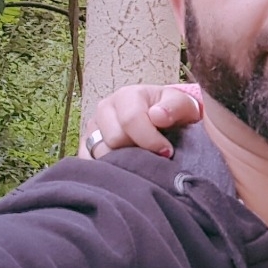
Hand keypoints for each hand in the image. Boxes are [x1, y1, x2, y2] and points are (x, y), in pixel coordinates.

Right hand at [80, 84, 202, 158]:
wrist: (163, 121)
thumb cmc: (172, 113)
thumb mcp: (182, 105)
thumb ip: (174, 107)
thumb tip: (157, 116)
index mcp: (127, 96)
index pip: (130, 120)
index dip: (150, 140)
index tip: (166, 152)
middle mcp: (105, 109)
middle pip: (114, 140)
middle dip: (137, 152)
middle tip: (154, 157)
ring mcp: (93, 129)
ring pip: (100, 154)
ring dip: (123, 163)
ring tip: (141, 162)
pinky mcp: (85, 147)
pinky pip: (89, 163)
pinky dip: (107, 170)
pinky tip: (125, 169)